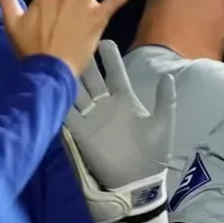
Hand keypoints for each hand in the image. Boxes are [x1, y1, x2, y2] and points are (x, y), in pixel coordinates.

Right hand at [63, 40, 175, 222]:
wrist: (139, 182)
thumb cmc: (153, 153)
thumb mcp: (163, 124)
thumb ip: (165, 100)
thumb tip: (169, 76)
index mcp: (125, 98)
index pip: (115, 71)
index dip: (109, 56)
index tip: (104, 40)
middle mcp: (105, 104)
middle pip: (92, 75)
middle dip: (85, 59)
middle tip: (76, 40)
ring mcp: (91, 117)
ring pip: (77, 90)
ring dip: (70, 75)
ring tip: (62, 58)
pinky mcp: (81, 132)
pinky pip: (67, 113)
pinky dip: (60, 100)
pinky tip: (54, 86)